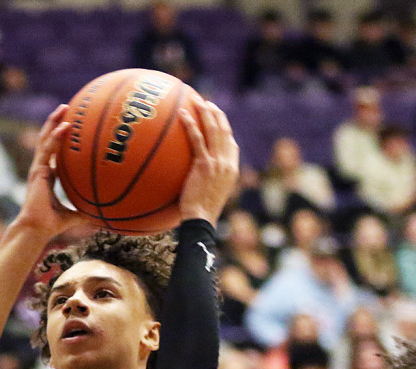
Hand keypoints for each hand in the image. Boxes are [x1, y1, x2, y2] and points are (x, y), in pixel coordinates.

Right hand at [13, 105, 82, 238]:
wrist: (36, 228)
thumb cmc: (52, 224)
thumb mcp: (75, 215)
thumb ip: (87, 211)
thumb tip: (107, 216)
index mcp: (49, 176)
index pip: (54, 152)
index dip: (60, 138)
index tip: (72, 126)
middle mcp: (42, 168)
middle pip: (48, 140)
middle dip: (56, 122)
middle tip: (68, 108)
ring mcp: (38, 167)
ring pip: (45, 139)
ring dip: (54, 122)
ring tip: (64, 107)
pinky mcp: (37, 170)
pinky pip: (48, 149)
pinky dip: (56, 136)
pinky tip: (66, 126)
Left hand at [178, 98, 239, 224]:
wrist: (201, 219)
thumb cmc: (201, 212)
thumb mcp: (210, 195)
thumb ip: (208, 181)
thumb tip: (196, 176)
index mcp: (231, 169)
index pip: (231, 144)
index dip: (225, 129)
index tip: (218, 119)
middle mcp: (227, 163)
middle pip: (225, 132)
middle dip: (218, 115)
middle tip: (208, 104)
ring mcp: (217, 163)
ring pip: (214, 131)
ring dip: (207, 113)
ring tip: (198, 102)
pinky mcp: (204, 165)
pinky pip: (197, 139)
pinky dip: (191, 125)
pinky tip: (183, 115)